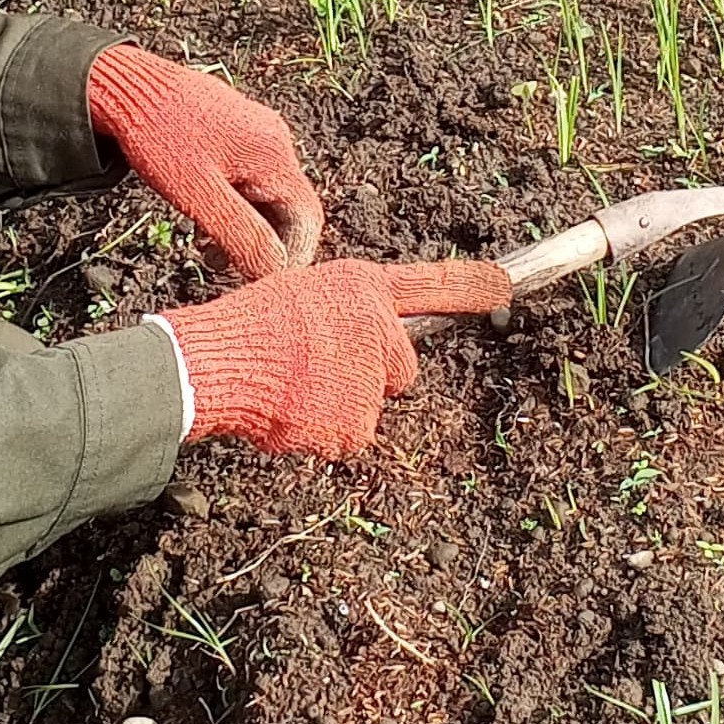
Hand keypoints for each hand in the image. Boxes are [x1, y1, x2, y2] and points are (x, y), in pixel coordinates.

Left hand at [88, 45, 320, 280]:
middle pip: (289, 207)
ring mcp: (259, 132)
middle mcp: (276, 140)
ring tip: (206, 247)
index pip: (307, 218)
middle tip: (224, 267)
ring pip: (267, 194)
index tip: (260, 281)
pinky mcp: (239, 130)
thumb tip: (274, 271)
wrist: (127, 85)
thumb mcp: (198, 195)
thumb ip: (241, 235)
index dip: (291, 256)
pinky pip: (251, 177)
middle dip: (264, 243)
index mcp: (274, 155)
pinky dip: (235, 203)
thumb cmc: (157, 136)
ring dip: (246, 226)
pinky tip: (205, 215)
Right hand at [157, 258, 511, 458]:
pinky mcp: (358, 421)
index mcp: (362, 288)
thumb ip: (346, 317)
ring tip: (291, 387)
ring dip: (339, 407)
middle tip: (318, 371)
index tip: (505, 289)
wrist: (218, 363)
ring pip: (369, 408)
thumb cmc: (247, 327)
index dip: (472, 288)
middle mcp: (378, 328)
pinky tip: (290, 411)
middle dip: (372, 378)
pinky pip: (348, 437)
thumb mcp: (302, 297)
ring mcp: (371, 377)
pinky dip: (322, 433)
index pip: (431, 286)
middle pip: (401, 370)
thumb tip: (365, 348)